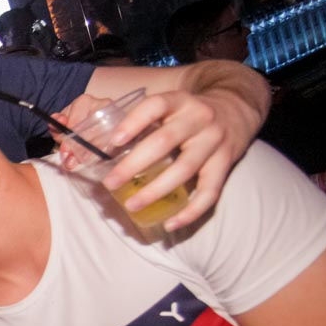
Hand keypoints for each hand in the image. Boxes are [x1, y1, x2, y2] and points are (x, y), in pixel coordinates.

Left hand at [55, 88, 250, 231]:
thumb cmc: (187, 113)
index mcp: (179, 101)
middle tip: (110, 183)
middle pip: (164, 142)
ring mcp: (215, 141)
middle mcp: (199, 118)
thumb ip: (139, 120)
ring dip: (156, 191)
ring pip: (185, 169)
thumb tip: (87, 141)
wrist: (238, 107)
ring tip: (132, 206)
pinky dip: (190, 211)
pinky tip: (170, 224)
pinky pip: (210, 192)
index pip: (155, 105)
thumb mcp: (168, 106)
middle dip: (134, 165)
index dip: (133, 122)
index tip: (112, 143)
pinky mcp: (227, 163)